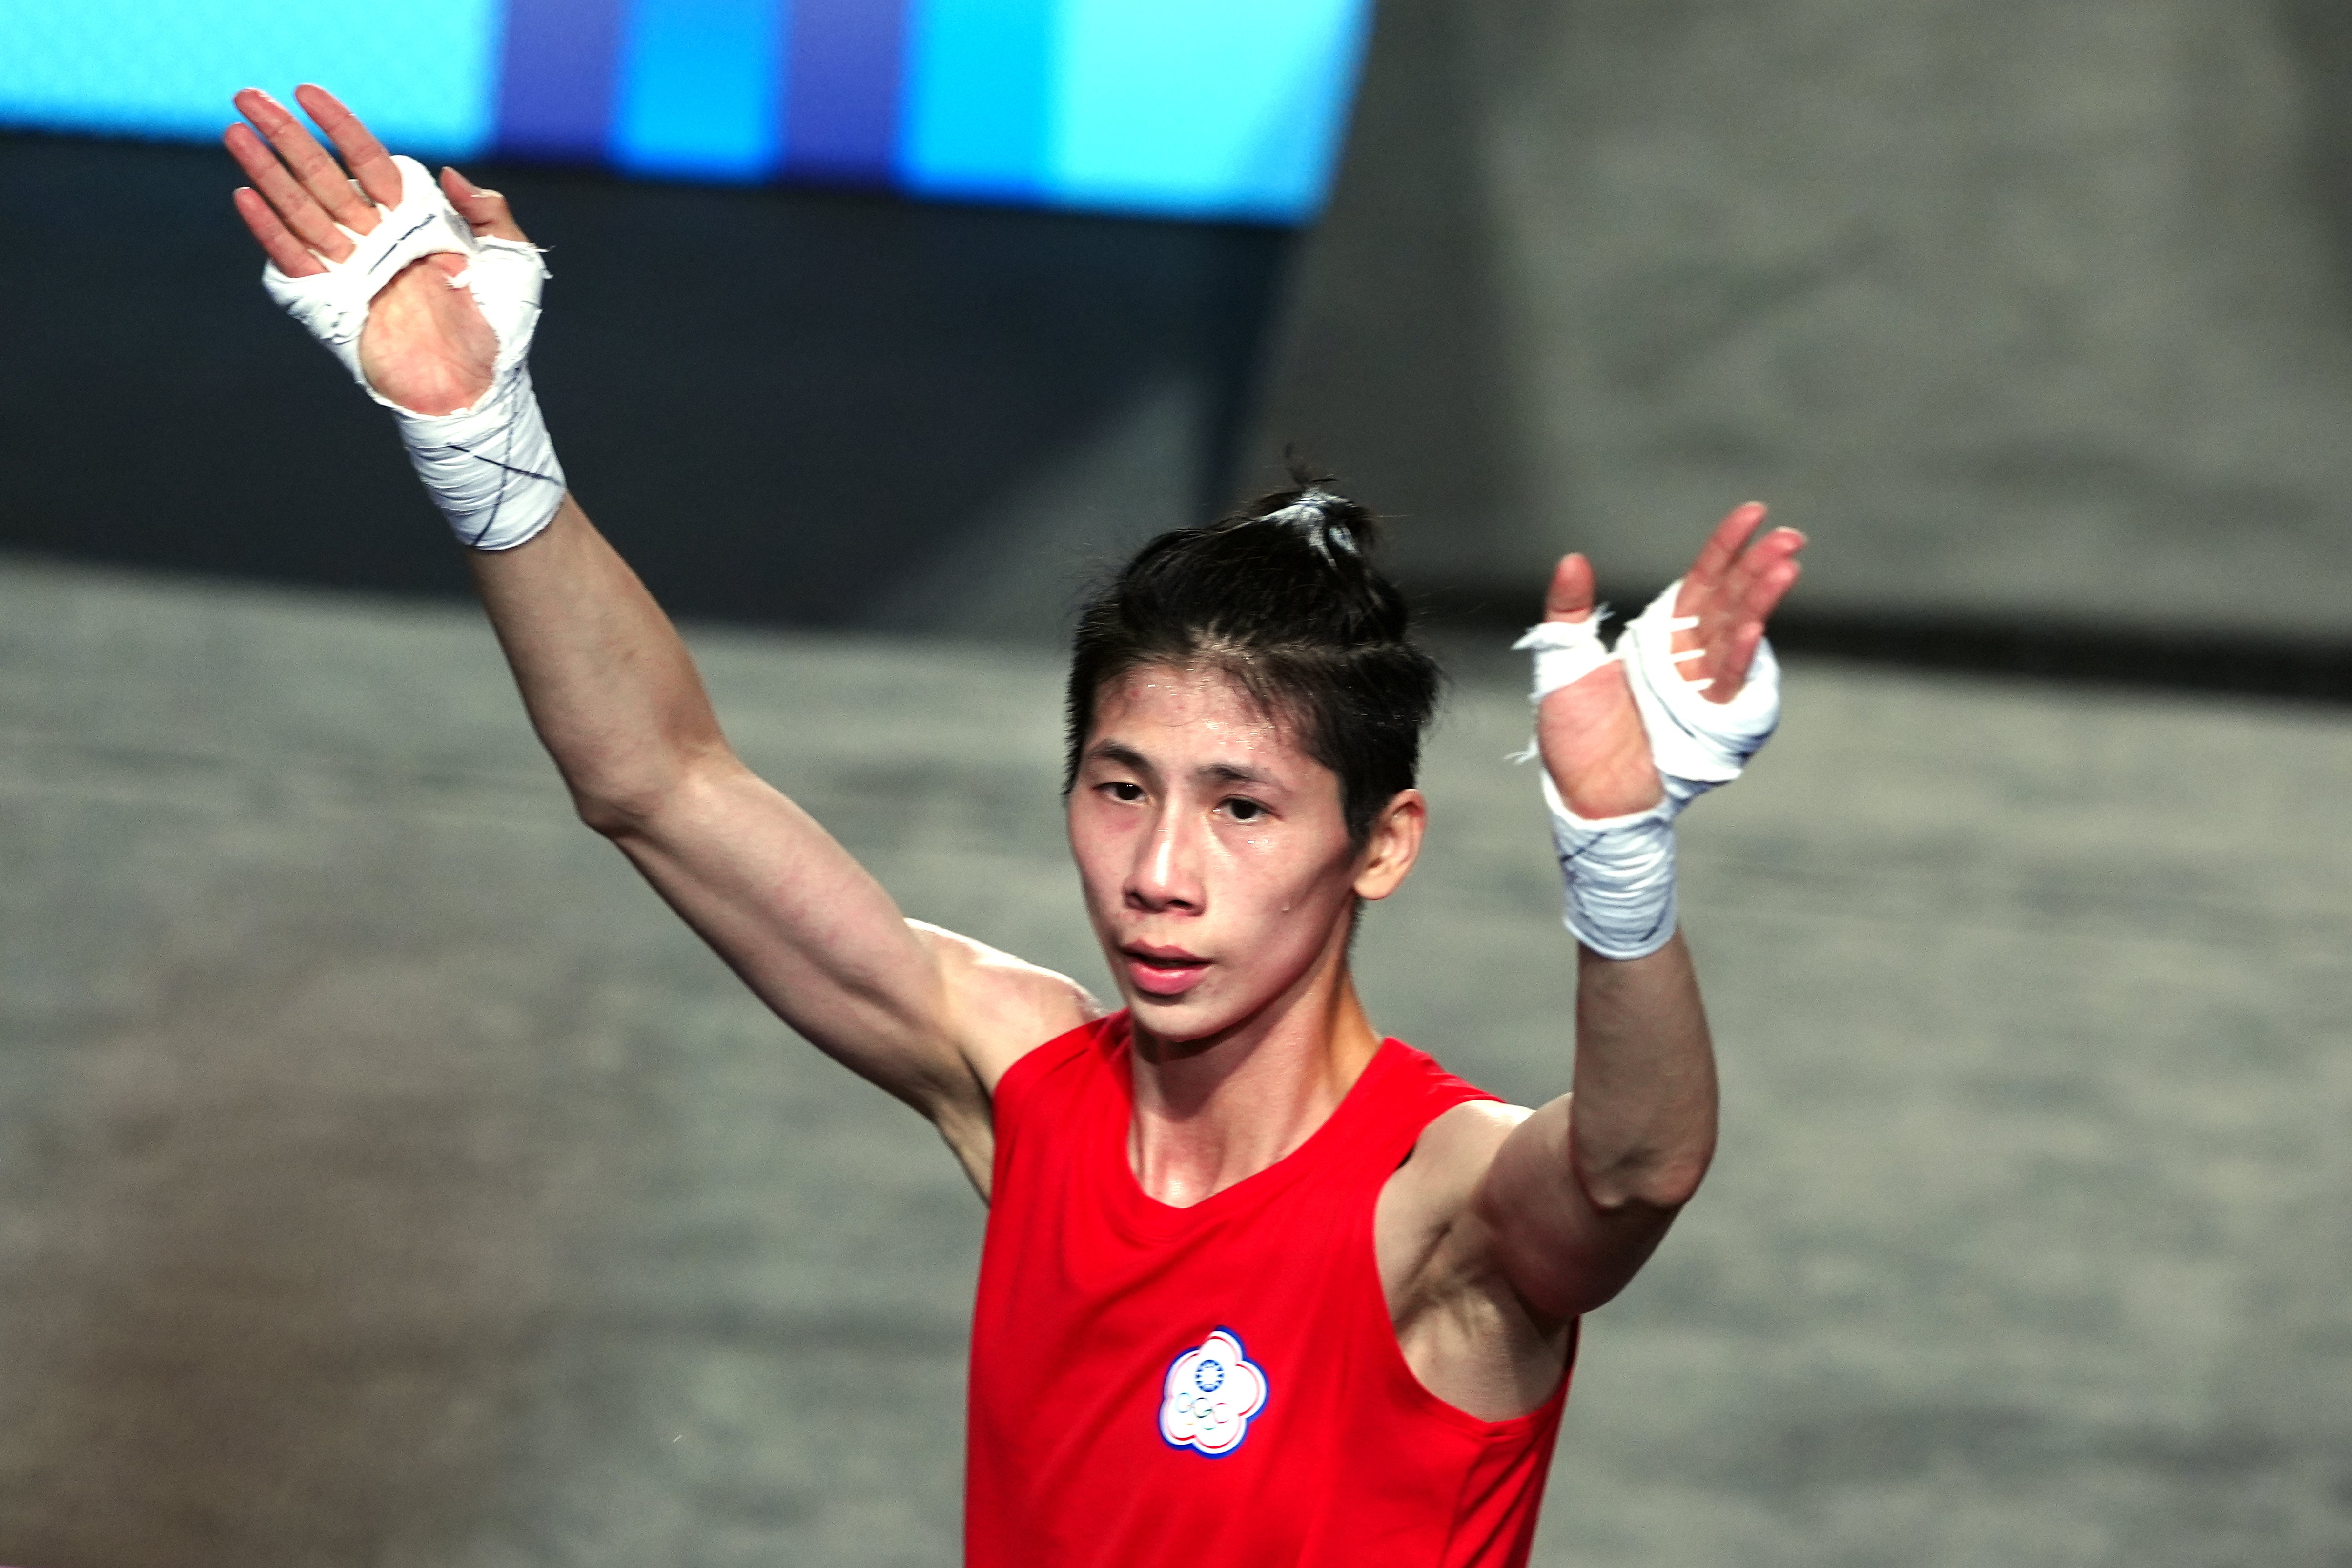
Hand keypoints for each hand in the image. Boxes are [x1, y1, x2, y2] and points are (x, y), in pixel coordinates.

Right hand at [225, 84, 526, 414]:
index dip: (339, 125)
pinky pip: (295, 261)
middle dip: (284, 136)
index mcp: (415, 222)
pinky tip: (245, 198)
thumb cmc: (501, 330)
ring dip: (265, 172)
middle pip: (323, 176)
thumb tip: (451, 174)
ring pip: (301, 210)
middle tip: (247, 97)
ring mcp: (352, 269)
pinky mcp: (333, 303)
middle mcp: (377, 240)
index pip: (368, 160)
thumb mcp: (514, 262)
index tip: (307, 93)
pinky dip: (269, 231)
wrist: (480, 389)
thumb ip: (489, 212)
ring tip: (234, 134)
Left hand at [1537, 502, 1804, 817]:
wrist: (1583, 795)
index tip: (1752, 513)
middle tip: (1790, 535)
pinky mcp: (1703, 722)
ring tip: (1785, 566)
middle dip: (1759, 567)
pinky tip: (1753, 628)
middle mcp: (1686, 659)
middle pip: (1730, 602)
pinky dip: (1740, 655)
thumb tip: (1572, 558)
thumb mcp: (1563, 663)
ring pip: (1736, 635)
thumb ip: (1569, 612)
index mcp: (1660, 638)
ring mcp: (1699, 690)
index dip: (1725, 548)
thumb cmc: (1575, 737)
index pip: (1701, 583)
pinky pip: (1726, 684)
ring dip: (1760, 601)